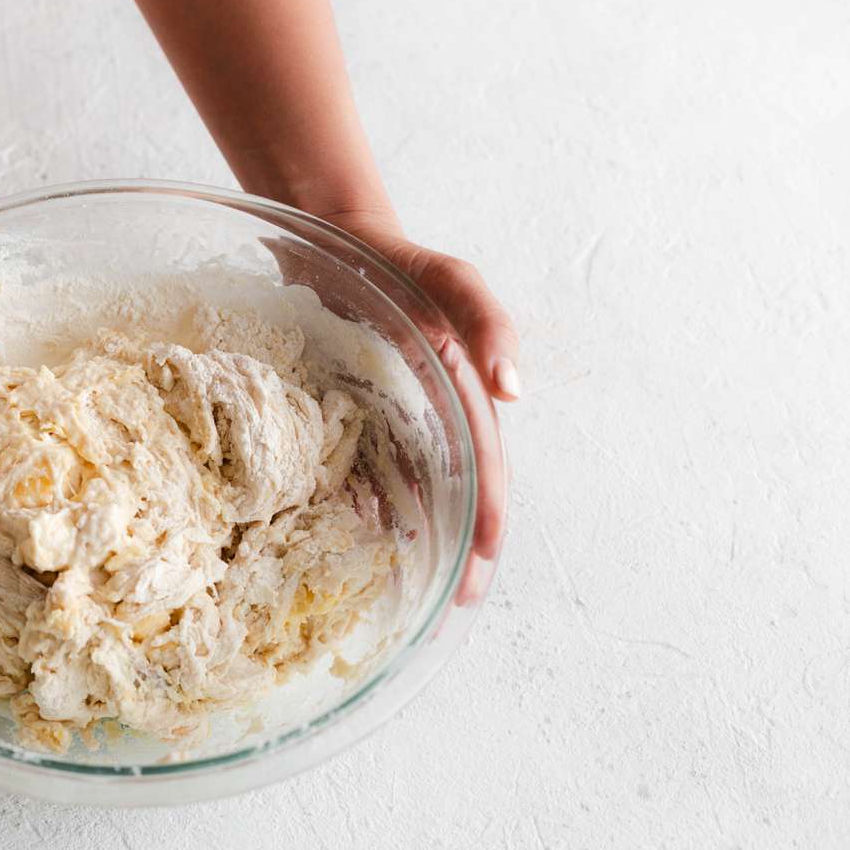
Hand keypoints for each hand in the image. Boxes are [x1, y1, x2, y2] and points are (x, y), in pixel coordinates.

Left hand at [320, 206, 516, 603]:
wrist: (335, 237)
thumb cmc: (400, 259)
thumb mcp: (453, 281)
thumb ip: (490, 326)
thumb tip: (514, 394)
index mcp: (463, 395)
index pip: (484, 470)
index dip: (486, 519)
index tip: (480, 568)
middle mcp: (432, 417)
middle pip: (452, 496)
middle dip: (456, 553)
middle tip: (447, 612)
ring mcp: (391, 419)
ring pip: (408, 495)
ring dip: (411, 547)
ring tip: (403, 601)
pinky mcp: (350, 417)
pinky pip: (358, 473)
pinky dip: (360, 510)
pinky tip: (345, 547)